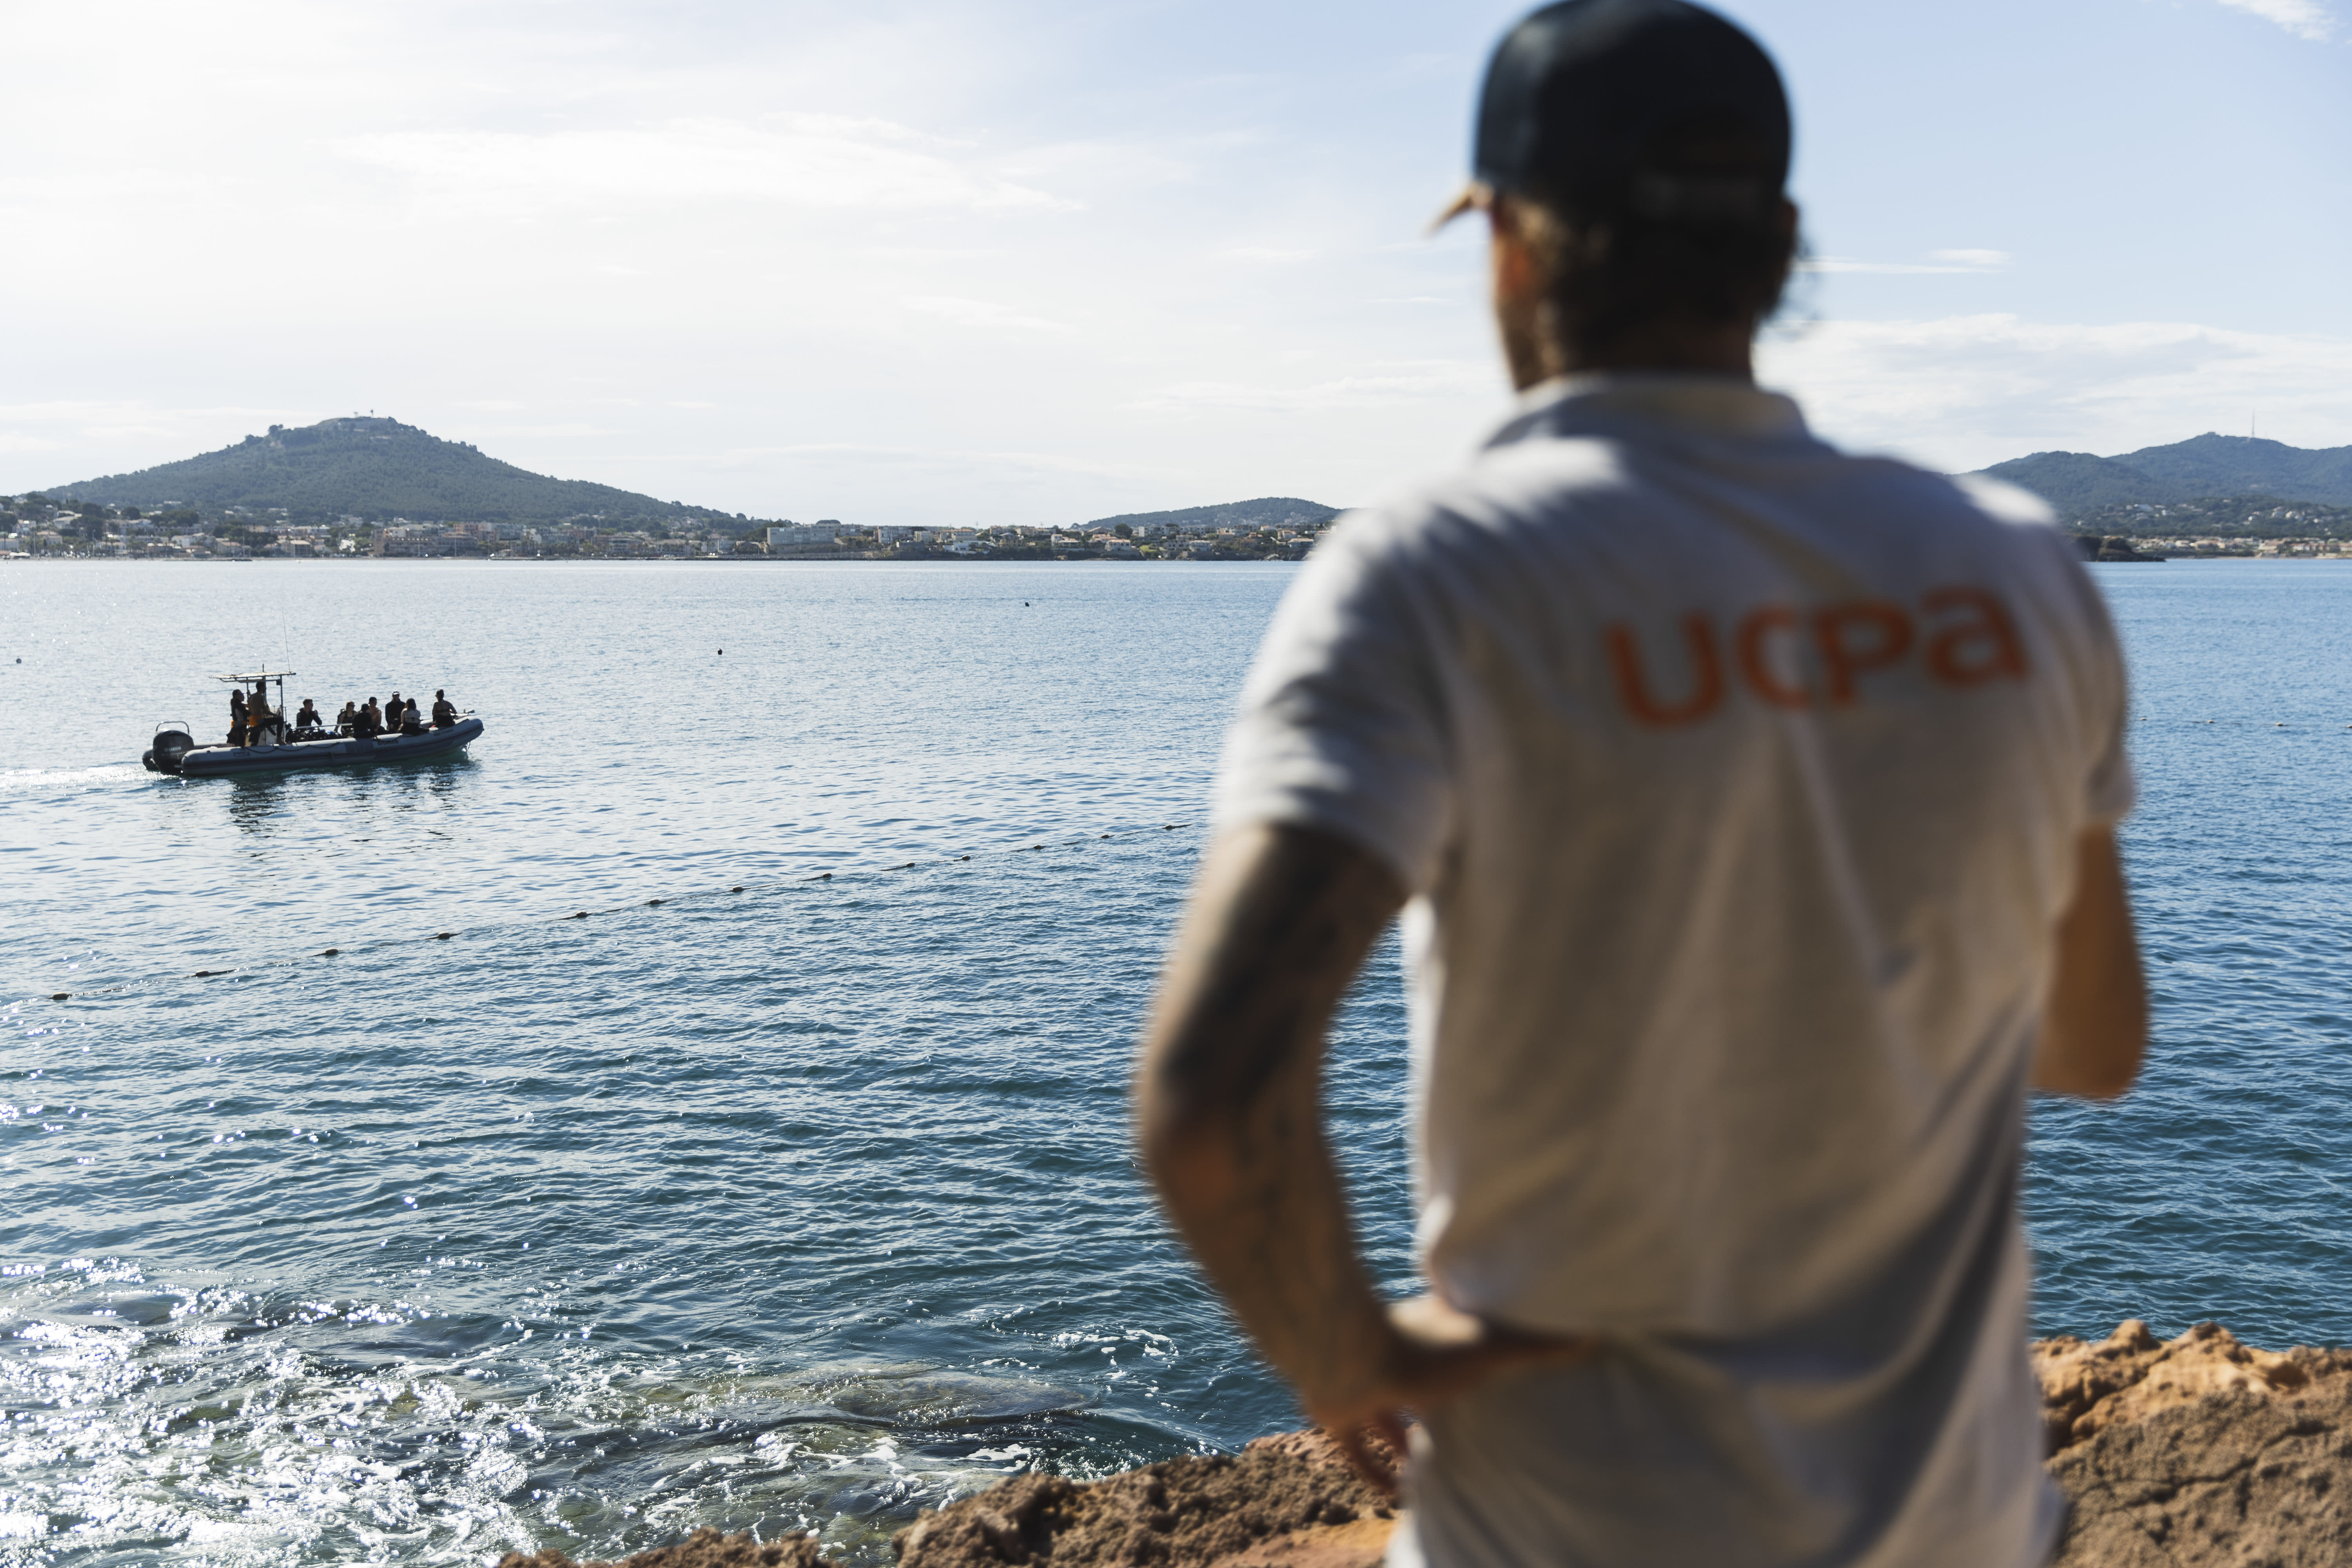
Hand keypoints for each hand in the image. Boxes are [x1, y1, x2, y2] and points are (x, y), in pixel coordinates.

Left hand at [1305, 1295, 1596, 1496]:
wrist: (1346, 1357)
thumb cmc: (1422, 1349)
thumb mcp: (1490, 1347)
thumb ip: (1538, 1346)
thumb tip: (1594, 1336)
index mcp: (1430, 1341)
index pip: (1454, 1349)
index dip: (1471, 1364)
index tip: (1489, 1383)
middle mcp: (1395, 1362)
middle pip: (1417, 1387)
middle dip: (1434, 1410)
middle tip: (1461, 1439)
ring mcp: (1364, 1389)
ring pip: (1384, 1421)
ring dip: (1402, 1444)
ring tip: (1429, 1469)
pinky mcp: (1339, 1416)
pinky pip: (1355, 1452)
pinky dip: (1371, 1474)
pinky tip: (1393, 1495)